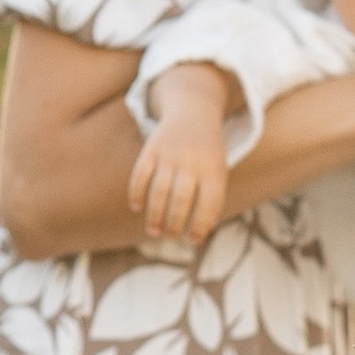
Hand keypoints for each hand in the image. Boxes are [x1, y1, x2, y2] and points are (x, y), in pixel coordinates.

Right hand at [128, 114, 229, 242]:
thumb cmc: (207, 155)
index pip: (209, 204)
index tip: (192, 240)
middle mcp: (192, 161)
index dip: (200, 225)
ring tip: (154, 231)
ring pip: (159, 191)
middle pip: (180, 201)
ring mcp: (170, 154)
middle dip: (173, 224)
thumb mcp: (218, 172)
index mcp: (214, 169)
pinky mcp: (151, 148)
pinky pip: (140, 174)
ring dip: (154, 215)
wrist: (194, 114)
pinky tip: (136, 207)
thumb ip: (211, 201)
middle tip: (169, 236)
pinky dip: (136, 193)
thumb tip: (196, 236)